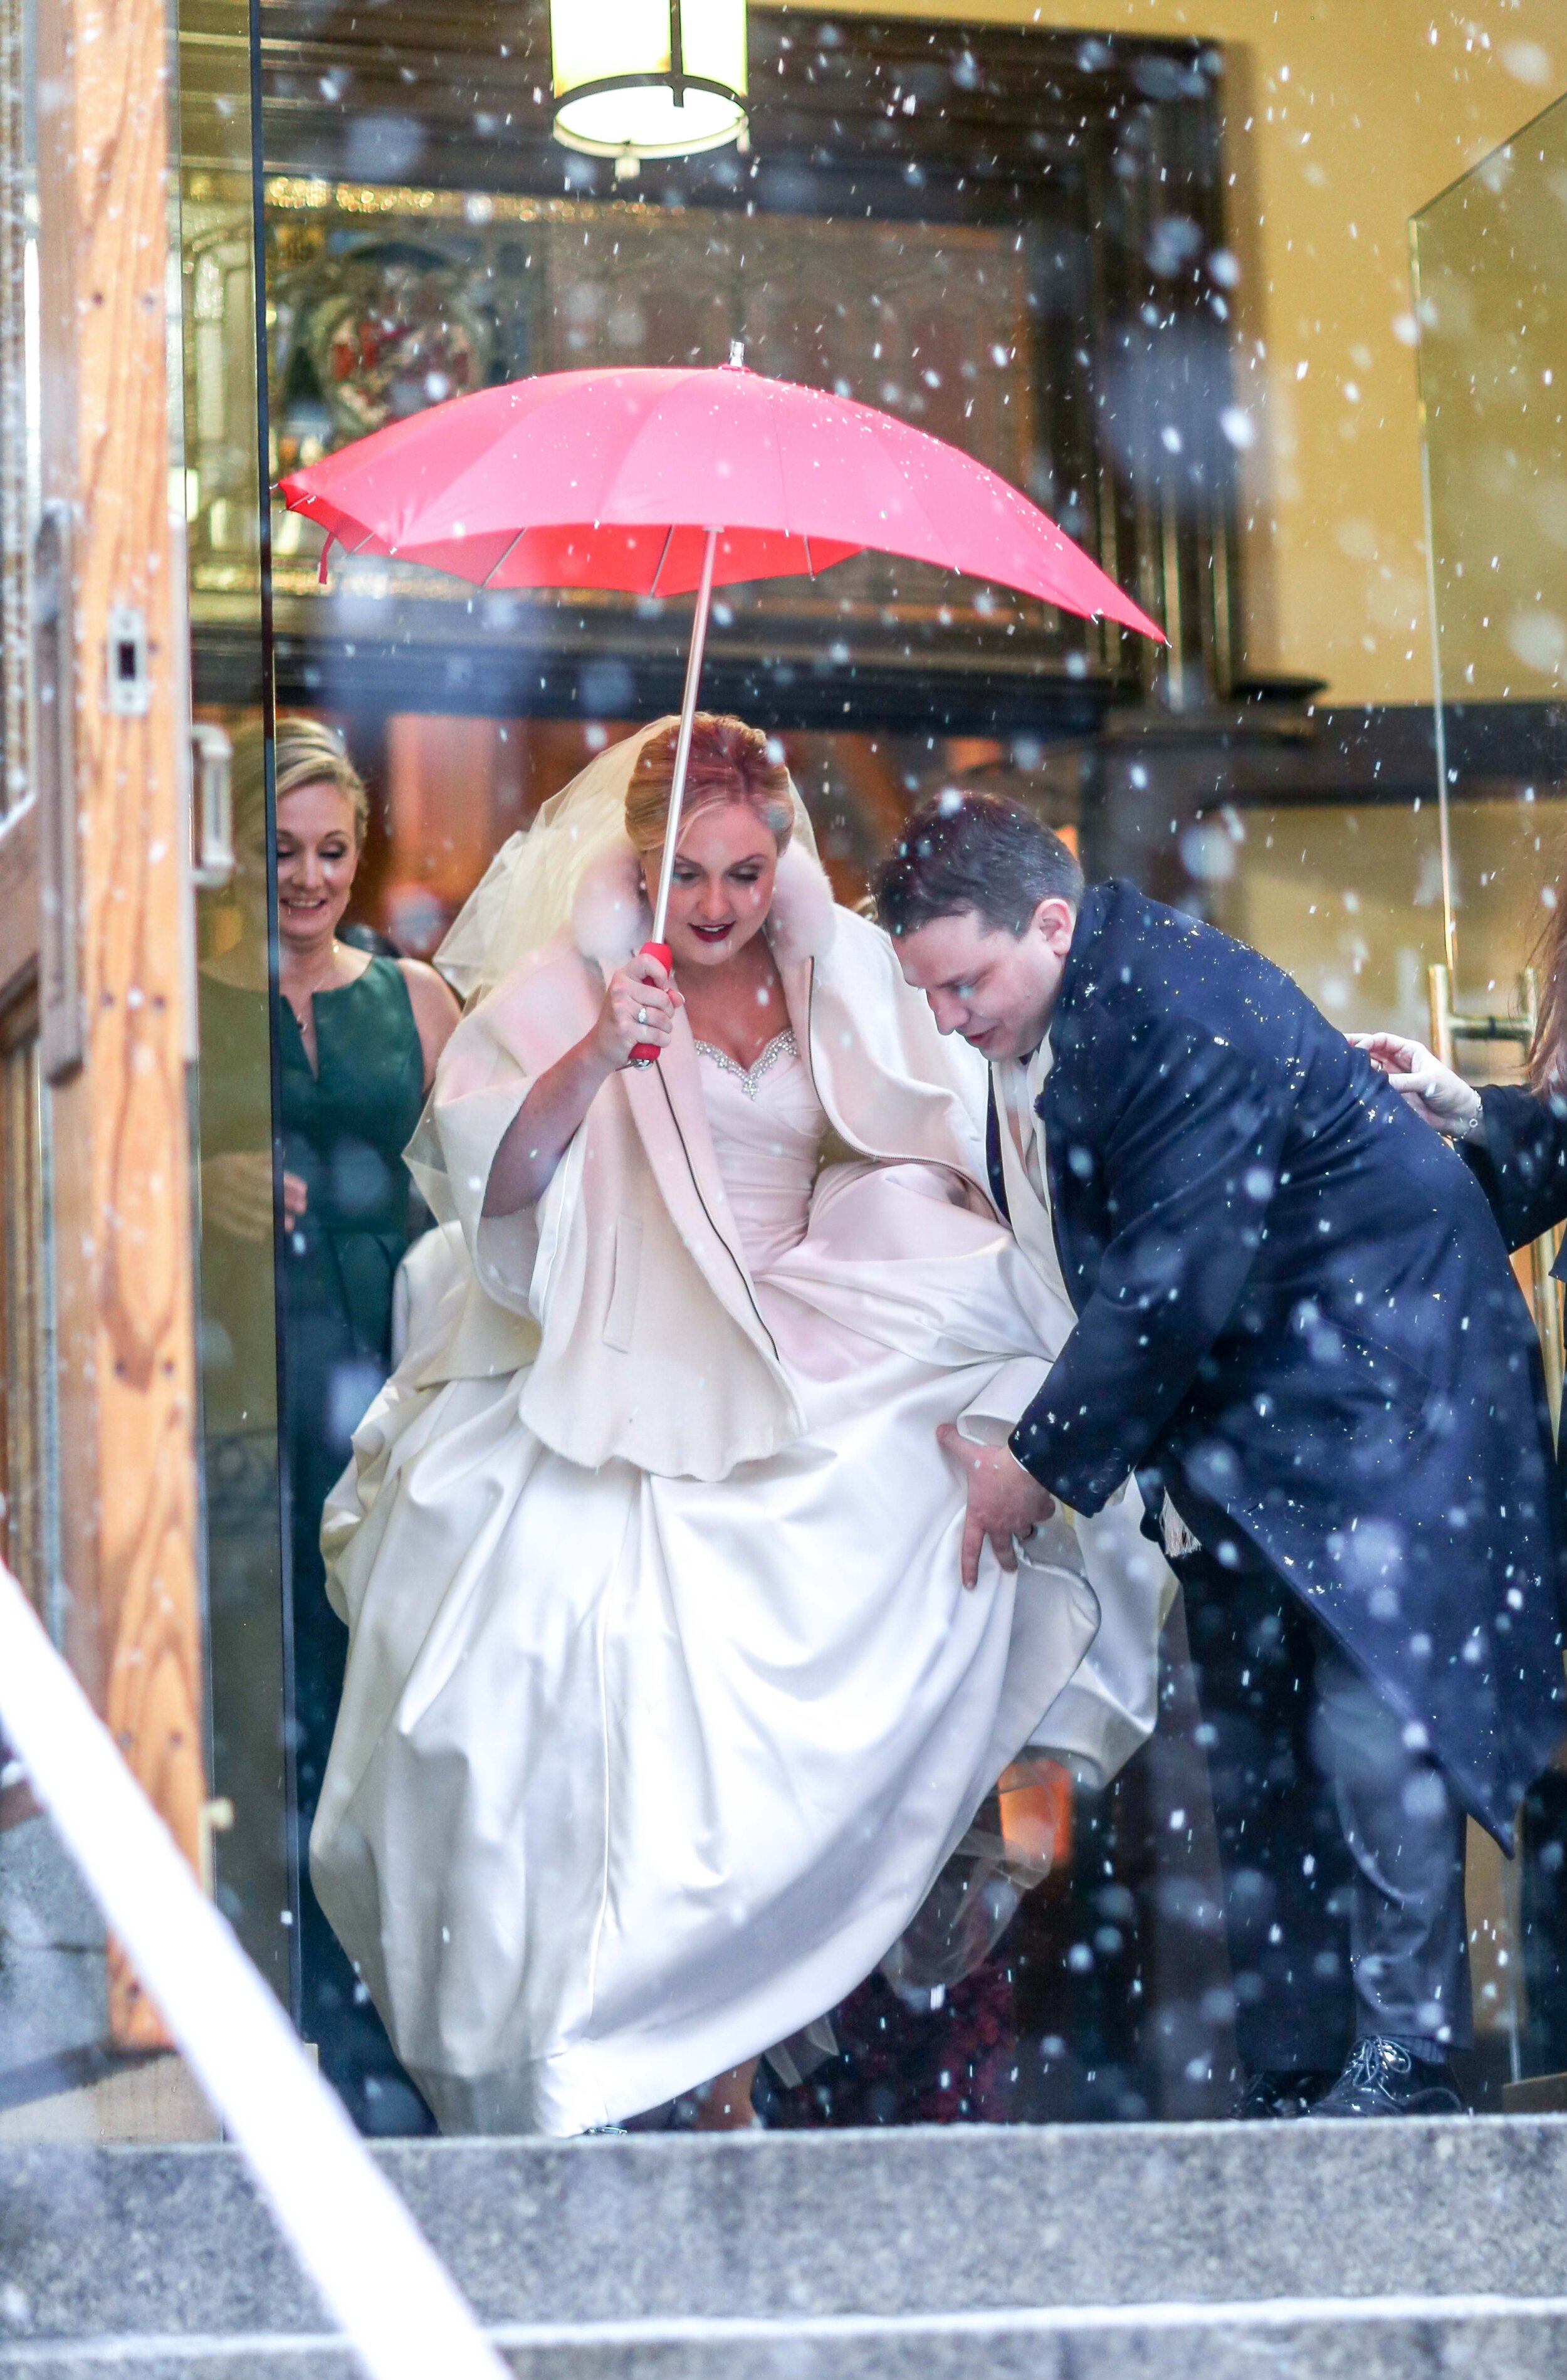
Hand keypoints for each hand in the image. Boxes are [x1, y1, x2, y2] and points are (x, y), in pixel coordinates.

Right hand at [201, 1155, 307, 1241]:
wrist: (184, 1182)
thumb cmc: (218, 1169)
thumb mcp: (237, 1159)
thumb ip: (260, 1159)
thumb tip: (283, 1153)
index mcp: (236, 1165)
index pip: (266, 1174)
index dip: (286, 1182)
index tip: (304, 1190)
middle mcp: (229, 1181)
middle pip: (260, 1193)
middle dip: (283, 1201)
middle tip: (302, 1208)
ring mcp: (219, 1199)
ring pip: (247, 1210)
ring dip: (270, 1218)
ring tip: (289, 1224)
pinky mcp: (211, 1214)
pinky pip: (231, 1224)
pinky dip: (247, 1230)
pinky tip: (263, 1235)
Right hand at [592, 949, 683, 1071]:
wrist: (600, 1047)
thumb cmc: (622, 1021)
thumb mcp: (637, 1002)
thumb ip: (661, 996)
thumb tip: (678, 998)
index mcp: (622, 977)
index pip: (646, 961)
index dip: (661, 973)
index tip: (661, 987)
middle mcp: (619, 990)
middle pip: (662, 997)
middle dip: (669, 1011)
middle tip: (662, 1018)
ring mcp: (620, 1009)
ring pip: (662, 1018)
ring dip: (666, 1028)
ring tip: (657, 1030)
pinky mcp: (625, 1029)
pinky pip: (658, 1034)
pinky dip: (663, 1041)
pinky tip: (656, 1041)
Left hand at [937, 1423, 1056, 1589]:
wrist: (1028, 1464)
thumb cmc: (995, 1466)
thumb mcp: (970, 1454)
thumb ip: (953, 1444)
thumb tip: (939, 1431)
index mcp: (981, 1516)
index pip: (970, 1548)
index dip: (969, 1567)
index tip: (970, 1584)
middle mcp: (1001, 1524)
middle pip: (1003, 1550)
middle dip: (1007, 1560)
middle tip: (1009, 1567)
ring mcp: (1023, 1520)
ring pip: (1024, 1532)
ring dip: (1024, 1531)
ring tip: (1026, 1530)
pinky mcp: (1040, 1511)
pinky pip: (1042, 1514)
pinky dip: (1042, 1509)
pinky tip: (1042, 1502)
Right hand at [1348, 1032, 1481, 1137]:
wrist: (1459, 1116)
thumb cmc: (1450, 1091)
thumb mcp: (1429, 1081)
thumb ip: (1405, 1081)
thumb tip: (1380, 1081)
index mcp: (1409, 1052)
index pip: (1383, 1041)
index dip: (1368, 1041)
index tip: (1356, 1048)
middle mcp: (1399, 1063)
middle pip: (1373, 1053)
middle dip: (1356, 1050)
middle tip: (1336, 1049)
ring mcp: (1394, 1080)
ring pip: (1371, 1070)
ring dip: (1358, 1069)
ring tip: (1341, 1070)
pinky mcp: (1393, 1096)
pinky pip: (1375, 1089)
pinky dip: (1364, 1087)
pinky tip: (1352, 1087)